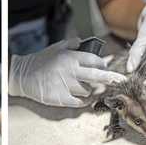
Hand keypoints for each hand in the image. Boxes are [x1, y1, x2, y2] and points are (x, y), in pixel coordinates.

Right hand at [9, 38, 125, 107]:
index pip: (94, 60)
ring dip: (88, 90)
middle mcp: (71, 71)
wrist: (24, 76)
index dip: (103, 64)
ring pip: (87, 90)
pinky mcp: (61, 98)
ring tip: (81, 88)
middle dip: (111, 78)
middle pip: (97, 76)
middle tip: (121, 80)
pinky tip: (83, 100)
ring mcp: (67, 86)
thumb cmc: (41, 61)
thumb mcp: (56, 48)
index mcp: (72, 58)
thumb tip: (82, 42)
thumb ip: (71, 44)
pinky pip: (79, 102)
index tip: (106, 68)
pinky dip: (83, 102)